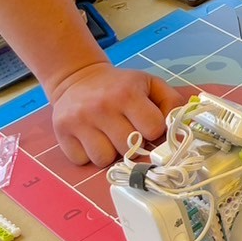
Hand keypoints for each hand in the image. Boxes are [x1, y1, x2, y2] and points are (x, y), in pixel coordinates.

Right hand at [49, 63, 183, 165]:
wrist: (78, 79)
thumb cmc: (120, 86)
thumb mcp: (149, 84)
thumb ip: (171, 102)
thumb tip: (179, 126)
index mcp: (127, 94)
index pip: (152, 130)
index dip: (152, 130)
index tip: (145, 124)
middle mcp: (102, 108)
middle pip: (129, 149)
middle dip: (132, 144)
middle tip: (126, 130)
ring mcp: (79, 122)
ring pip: (104, 159)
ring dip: (109, 152)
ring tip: (108, 135)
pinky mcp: (62, 134)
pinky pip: (82, 161)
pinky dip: (88, 155)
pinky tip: (90, 138)